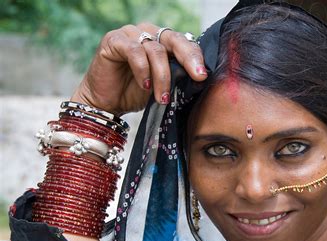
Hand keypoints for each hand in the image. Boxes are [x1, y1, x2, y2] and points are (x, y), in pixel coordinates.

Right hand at [71, 23, 206, 115]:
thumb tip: (199, 79)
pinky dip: (143, 70)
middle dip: (188, 59)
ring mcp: (131, 34)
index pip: (185, 43)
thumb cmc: (135, 94)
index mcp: (163, 41)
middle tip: (197, 76)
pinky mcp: (114, 40)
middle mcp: (148, 33)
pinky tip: (145, 86)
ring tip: (163, 98)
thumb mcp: (163, 86)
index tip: (202, 77)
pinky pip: (134, 51)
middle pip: (174, 40)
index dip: (195, 57)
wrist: (106, 103)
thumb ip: (178, 77)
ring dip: (162, 77)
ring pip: (156, 50)